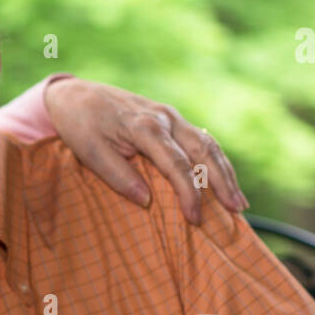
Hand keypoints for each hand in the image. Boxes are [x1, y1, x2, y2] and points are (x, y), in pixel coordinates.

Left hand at [44, 78, 246, 223]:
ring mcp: (170, 116)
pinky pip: (200, 139)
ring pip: (207, 143)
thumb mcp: (90, 152)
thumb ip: (119, 176)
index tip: (195, 219)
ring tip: (239, 201)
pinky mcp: (170, 118)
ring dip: (225, 172)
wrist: (75, 95)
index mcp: (145, 127)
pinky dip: (215, 160)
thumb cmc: (81, 125)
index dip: (189, 193)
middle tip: (236, 210)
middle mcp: (165, 118)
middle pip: (203, 151)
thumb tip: (147, 201)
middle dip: (222, 182)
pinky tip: (224, 178)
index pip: (176, 164)